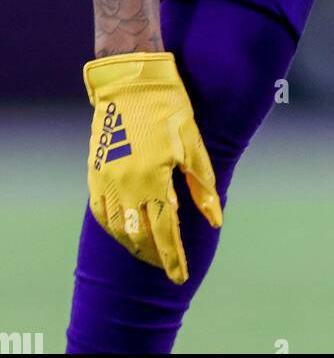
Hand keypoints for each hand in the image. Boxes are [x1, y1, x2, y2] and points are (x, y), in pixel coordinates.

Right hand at [84, 51, 221, 283]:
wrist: (130, 80)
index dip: (173, 258)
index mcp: (154, 178)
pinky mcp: (94, 172)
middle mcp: (126, 185)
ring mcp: (106, 180)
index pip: (165, 232)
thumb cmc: (168, 107)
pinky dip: (113, 227)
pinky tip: (124, 230)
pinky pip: (100, 212)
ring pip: (117, 229)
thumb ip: (202, 185)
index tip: (180, 277)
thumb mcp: (192, 143)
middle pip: (139, 236)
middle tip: (166, 266)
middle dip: (154, 256)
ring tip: (148, 252)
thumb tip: (215, 220)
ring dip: (133, 245)